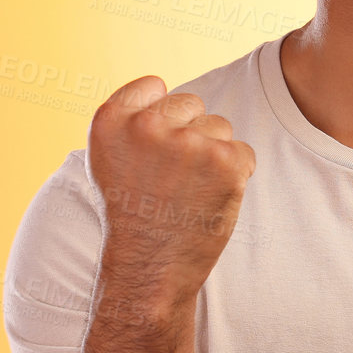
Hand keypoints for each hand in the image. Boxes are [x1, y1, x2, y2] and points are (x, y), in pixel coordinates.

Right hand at [86, 75, 256, 299]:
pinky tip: (210, 199)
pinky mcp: (225, 161)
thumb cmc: (133, 213)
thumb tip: (164, 87)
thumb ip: (132, 119)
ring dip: (213, 155)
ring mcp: (188, 142)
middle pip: (191, 103)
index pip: (154, 85)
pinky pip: (243, 151)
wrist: (151, 267)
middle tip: (172, 178)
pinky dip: (235, 175)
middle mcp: (147, 125)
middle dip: (190, 133)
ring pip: (219, 126)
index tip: (152, 150)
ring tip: (189, 191)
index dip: (160, 117)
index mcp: (111, 119)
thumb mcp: (110, 159)